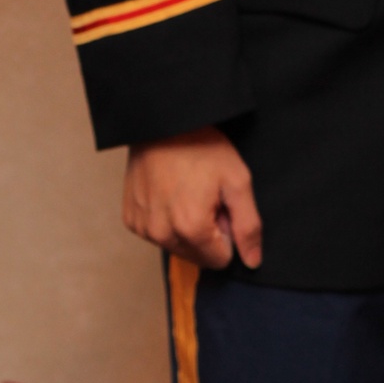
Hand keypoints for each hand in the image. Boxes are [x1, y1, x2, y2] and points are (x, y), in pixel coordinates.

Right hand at [123, 127, 262, 269]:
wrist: (163, 122)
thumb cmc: (202, 147)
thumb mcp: (237, 180)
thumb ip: (248, 225)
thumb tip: (252, 261)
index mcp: (191, 230)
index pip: (220, 259)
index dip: (226, 231)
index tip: (220, 203)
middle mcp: (162, 235)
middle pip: (197, 255)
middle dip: (207, 232)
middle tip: (206, 196)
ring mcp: (143, 228)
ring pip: (176, 245)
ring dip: (186, 227)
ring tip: (188, 191)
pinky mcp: (131, 219)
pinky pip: (156, 233)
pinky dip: (165, 219)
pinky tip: (169, 192)